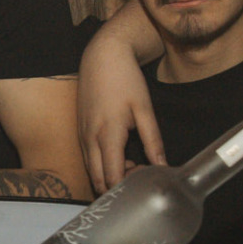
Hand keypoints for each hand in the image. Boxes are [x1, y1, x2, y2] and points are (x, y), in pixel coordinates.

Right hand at [78, 34, 162, 194]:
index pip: (112, 177)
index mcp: (108, 134)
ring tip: (133, 164)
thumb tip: (162, 166)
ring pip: (91, 171)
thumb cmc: (125, 79)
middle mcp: (90, 139)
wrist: (101, 57)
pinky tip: (120, 155)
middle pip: (98, 180)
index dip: (129, 186)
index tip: (146, 178)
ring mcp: (82, 135)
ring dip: (110, 175)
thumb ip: (153, 141)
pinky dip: (102, 164)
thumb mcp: (144, 109)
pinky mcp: (80, 131)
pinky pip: (88, 158)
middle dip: (118, 186)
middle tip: (140, 175)